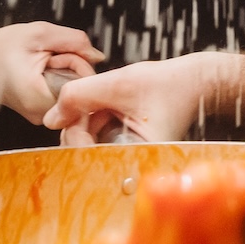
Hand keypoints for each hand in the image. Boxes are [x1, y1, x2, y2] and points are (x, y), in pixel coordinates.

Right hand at [0, 22, 103, 122]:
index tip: (59, 54)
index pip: (82, 87)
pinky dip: (57, 82)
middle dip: (72, 69)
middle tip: (49, 56)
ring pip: (71, 95)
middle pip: (79, 92)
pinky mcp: (39, 114)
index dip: (78, 66)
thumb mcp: (39, 33)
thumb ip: (75, 41)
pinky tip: (41, 72)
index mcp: (38, 97)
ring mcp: (39, 117)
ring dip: (64, 74)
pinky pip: (61, 97)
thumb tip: (98, 56)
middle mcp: (40, 114)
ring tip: (42, 62)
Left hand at [45, 51, 240, 144]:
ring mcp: (129, 156)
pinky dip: (98, 123)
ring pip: (90, 147)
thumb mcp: (117, 83)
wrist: (194, 81)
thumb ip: (78, 95)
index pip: (88, 158)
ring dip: (89, 122)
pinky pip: (100, 141)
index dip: (74, 133)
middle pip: (85, 155)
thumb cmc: (168, 84)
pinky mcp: (127, 148)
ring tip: (109, 101)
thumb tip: (50, 117)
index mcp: (136, 156)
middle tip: (93, 102)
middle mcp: (133, 162)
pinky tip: (111, 108)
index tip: (73, 113)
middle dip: (80, 126)